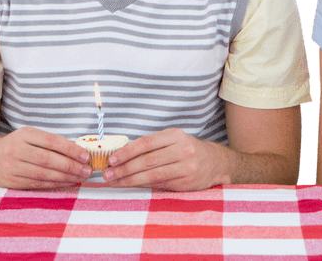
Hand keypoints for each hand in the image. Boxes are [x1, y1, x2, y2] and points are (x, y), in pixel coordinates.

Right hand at [0, 126, 91, 188]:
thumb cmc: (14, 145)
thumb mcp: (29, 136)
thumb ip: (49, 141)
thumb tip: (77, 150)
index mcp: (24, 134)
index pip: (51, 141)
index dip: (70, 149)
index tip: (85, 156)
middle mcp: (16, 150)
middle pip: (48, 160)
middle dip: (71, 166)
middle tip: (87, 170)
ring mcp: (12, 167)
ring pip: (43, 174)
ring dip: (65, 178)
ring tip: (80, 177)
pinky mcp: (11, 182)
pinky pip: (37, 184)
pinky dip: (54, 184)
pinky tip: (66, 183)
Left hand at [103, 129, 226, 189]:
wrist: (213, 162)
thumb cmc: (186, 150)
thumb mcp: (172, 140)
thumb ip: (151, 147)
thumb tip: (122, 156)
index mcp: (175, 135)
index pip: (146, 143)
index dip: (127, 151)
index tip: (112, 159)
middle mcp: (182, 149)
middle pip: (147, 160)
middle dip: (124, 168)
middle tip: (108, 174)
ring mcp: (185, 167)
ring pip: (152, 175)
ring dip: (130, 180)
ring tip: (115, 182)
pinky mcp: (186, 182)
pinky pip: (159, 184)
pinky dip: (142, 185)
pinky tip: (131, 185)